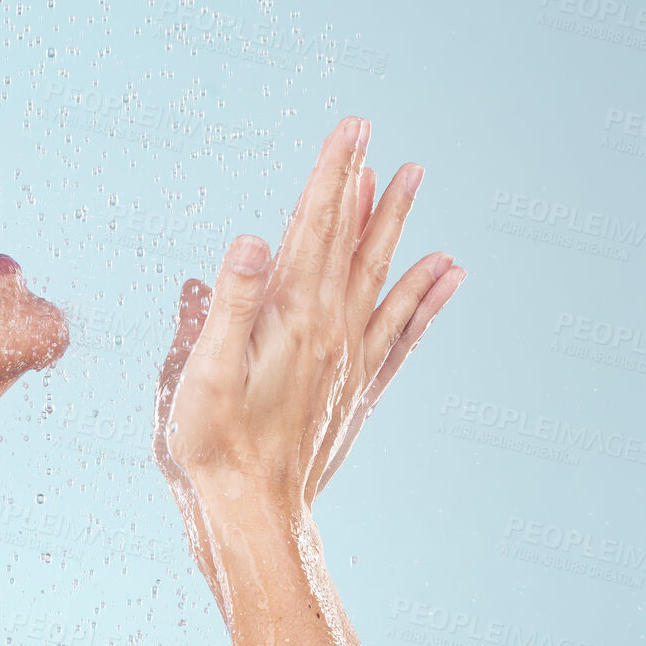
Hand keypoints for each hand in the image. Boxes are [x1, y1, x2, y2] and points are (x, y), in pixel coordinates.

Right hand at [154, 116, 464, 514]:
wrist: (253, 517)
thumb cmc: (213, 449)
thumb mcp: (199, 374)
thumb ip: (228, 307)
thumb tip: (251, 242)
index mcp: (289, 318)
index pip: (313, 228)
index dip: (331, 175)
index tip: (351, 128)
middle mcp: (329, 331)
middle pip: (351, 243)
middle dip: (362, 185)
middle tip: (378, 137)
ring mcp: (349, 362)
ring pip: (380, 278)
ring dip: (395, 227)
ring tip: (412, 180)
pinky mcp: (356, 392)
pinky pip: (403, 333)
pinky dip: (426, 298)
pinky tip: (446, 274)